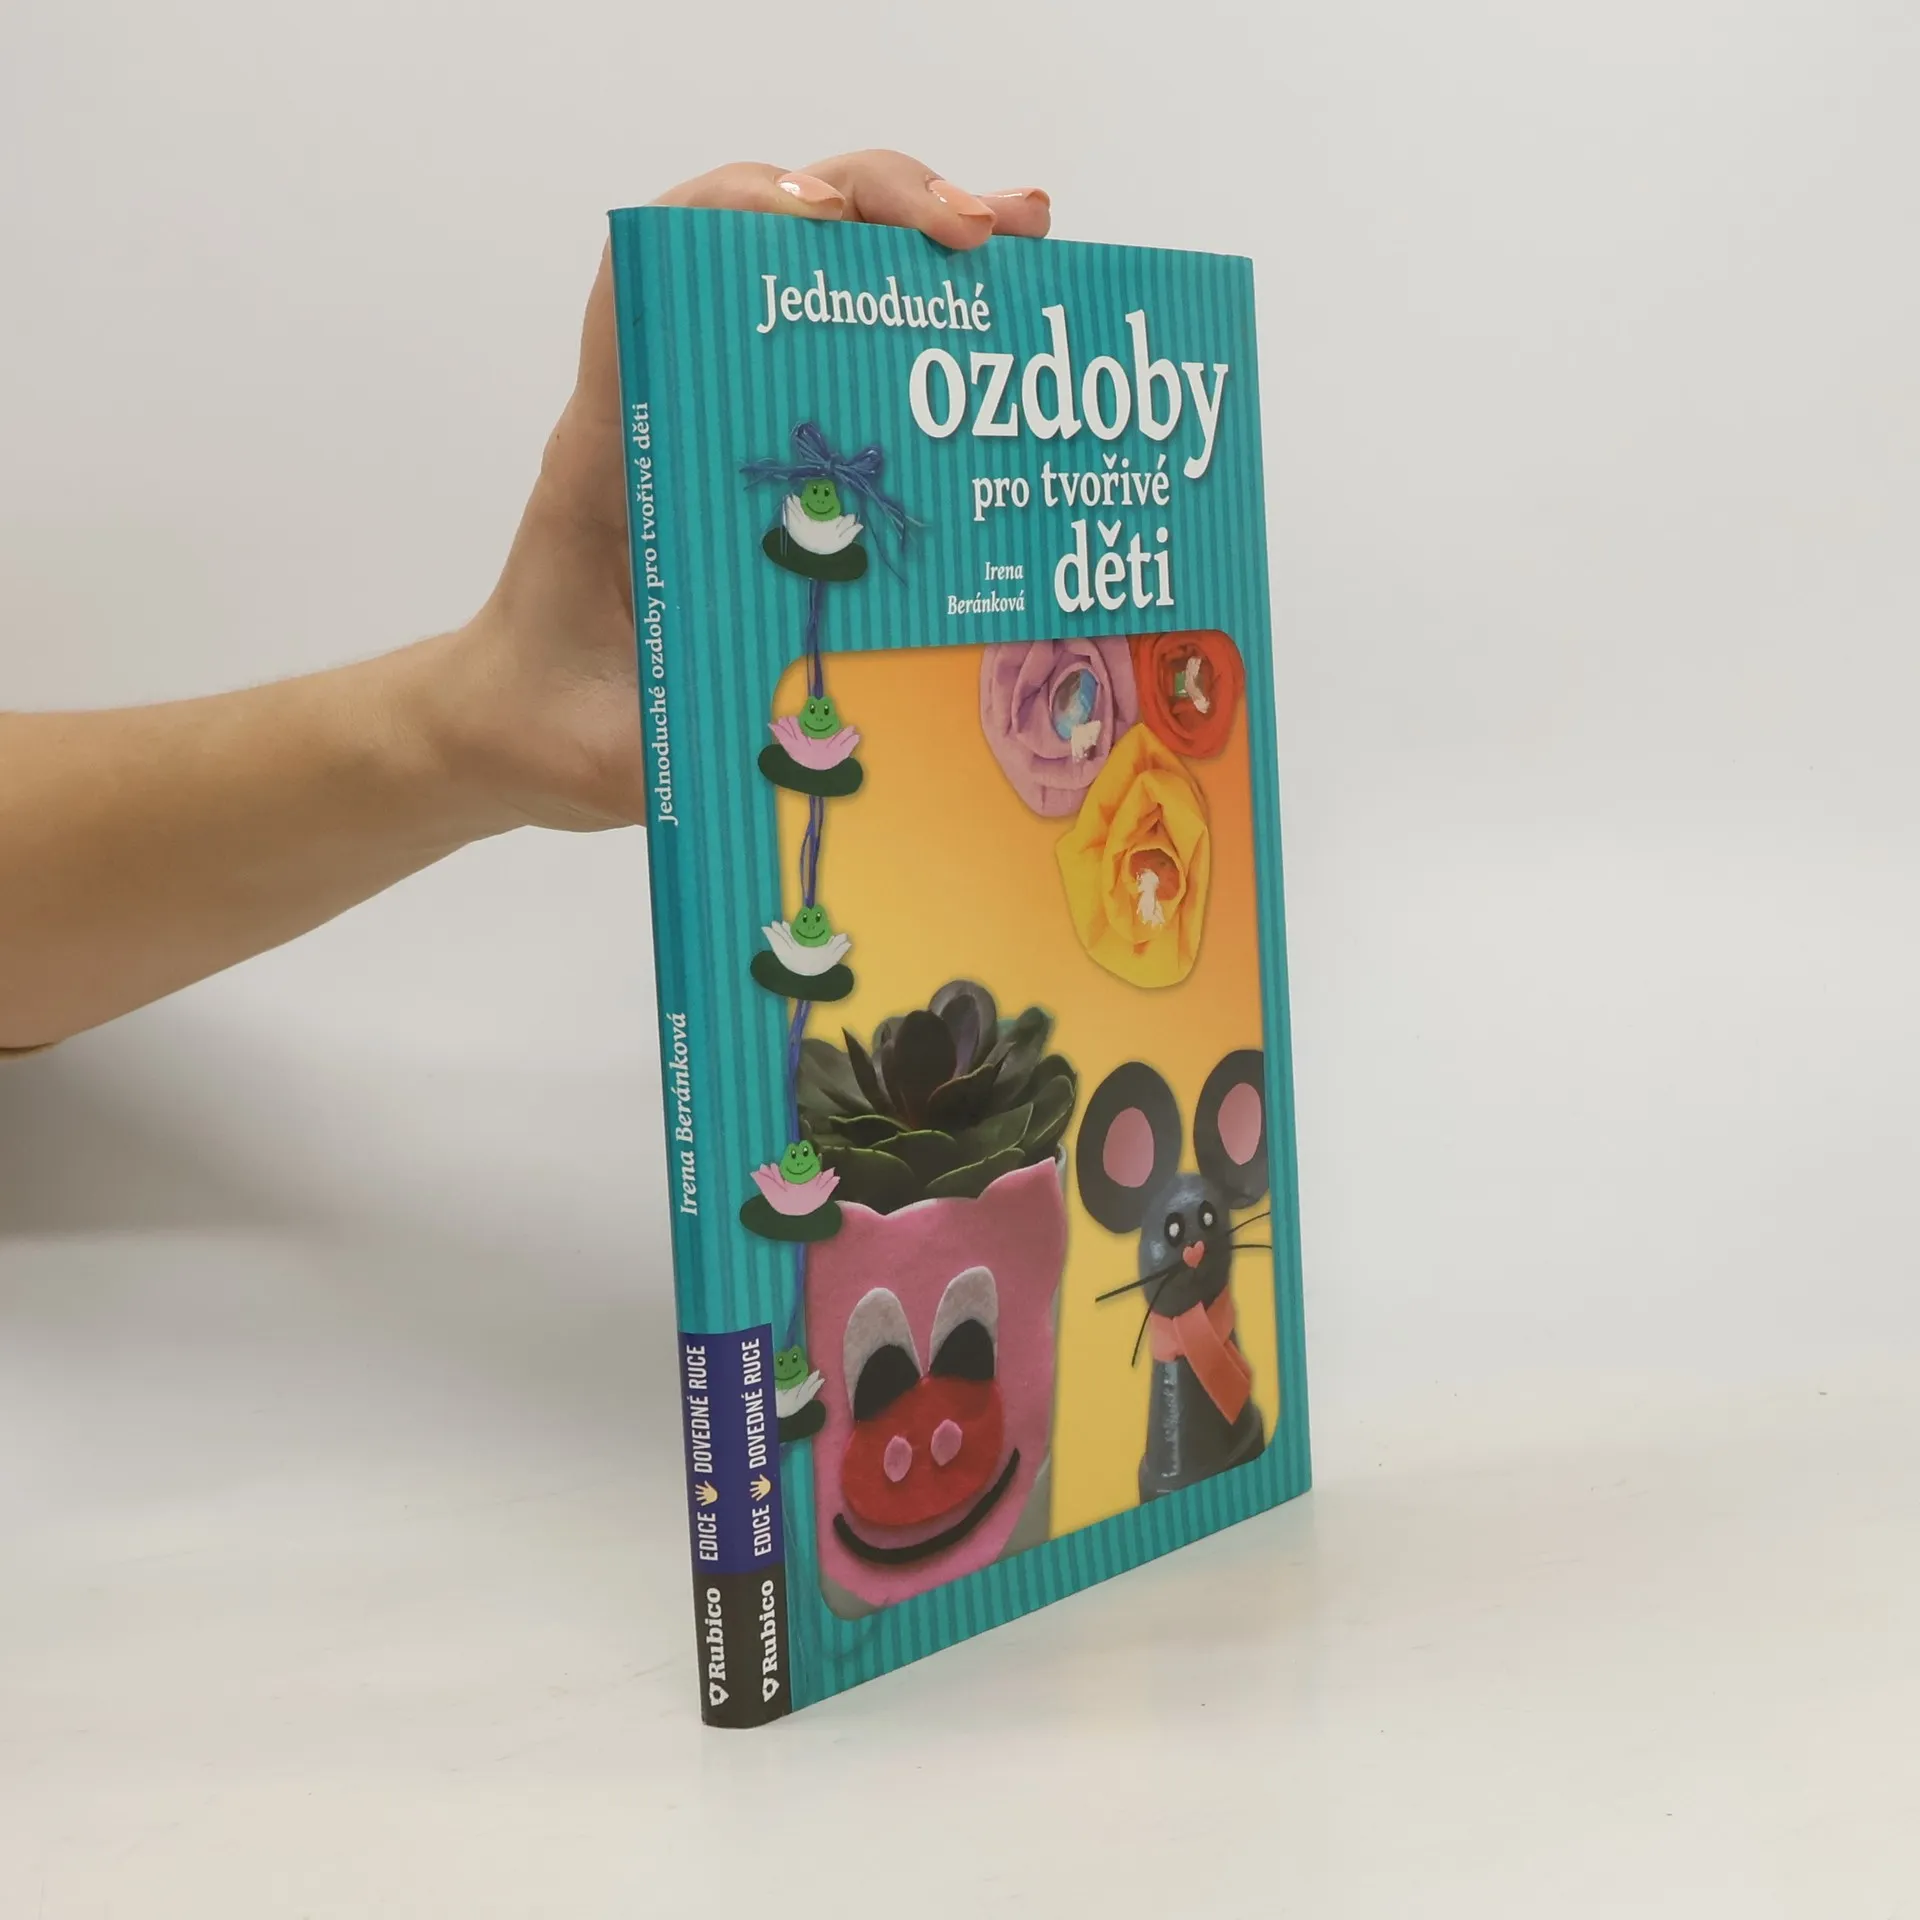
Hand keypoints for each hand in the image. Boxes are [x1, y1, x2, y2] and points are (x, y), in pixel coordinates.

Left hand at [435, 153, 1051, 833]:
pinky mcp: (771, 468)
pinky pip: (847, 374)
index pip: (659, 263)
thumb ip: (691, 740)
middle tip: (987, 237)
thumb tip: (812, 747)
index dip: (743, 212)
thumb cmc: (556, 718)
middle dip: (885, 205)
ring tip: (1023, 245)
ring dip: (922, 246)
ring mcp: (727, 427)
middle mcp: (676, 408)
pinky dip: (924, 334)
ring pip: (822, 285)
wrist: (521, 728)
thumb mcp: (617, 731)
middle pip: (769, 236)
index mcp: (620, 444)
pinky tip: (998, 340)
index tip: (827, 222)